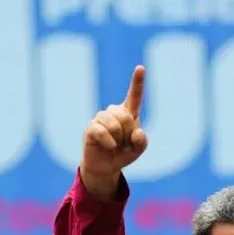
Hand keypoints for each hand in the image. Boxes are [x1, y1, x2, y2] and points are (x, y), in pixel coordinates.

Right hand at [81, 65, 148, 190]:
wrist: (106, 166)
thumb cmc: (123, 153)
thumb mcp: (138, 149)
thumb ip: (142, 142)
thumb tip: (137, 132)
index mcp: (129, 113)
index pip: (134, 96)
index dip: (137, 82)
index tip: (140, 68)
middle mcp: (114, 112)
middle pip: (126, 116)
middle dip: (128, 133)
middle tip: (124, 142)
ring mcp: (101, 118)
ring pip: (113, 124)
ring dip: (118, 139)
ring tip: (115, 145)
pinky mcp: (90, 127)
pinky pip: (101, 131)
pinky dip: (109, 142)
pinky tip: (109, 147)